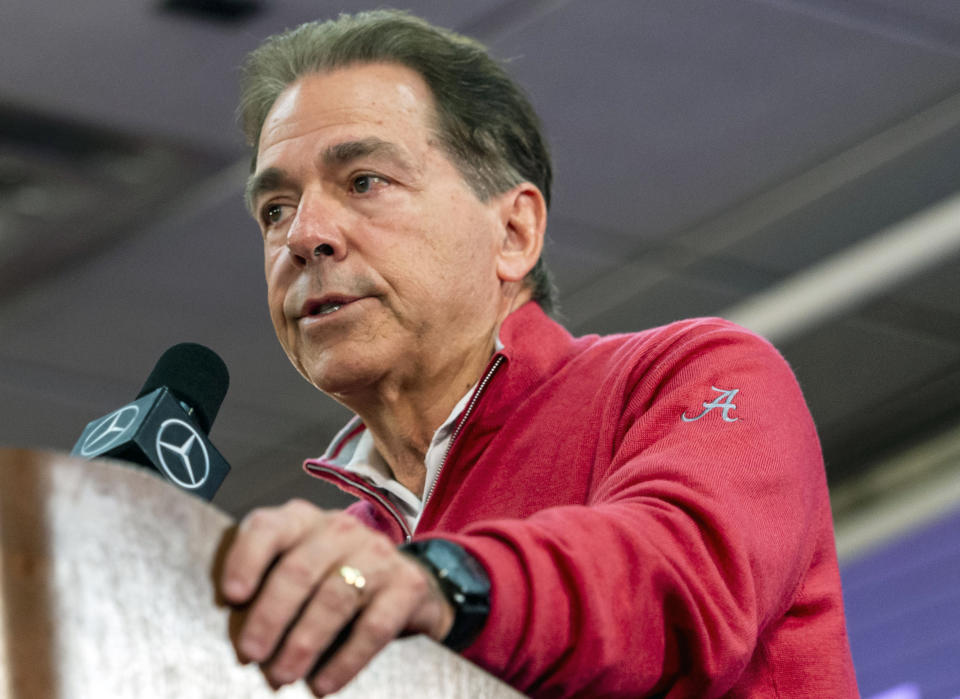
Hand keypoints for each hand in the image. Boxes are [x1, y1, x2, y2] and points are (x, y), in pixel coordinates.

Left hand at [220, 499, 454, 695]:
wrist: (406, 585)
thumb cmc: (332, 580)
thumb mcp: (299, 569)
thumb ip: (265, 584)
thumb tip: (227, 629)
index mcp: (302, 521)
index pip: (268, 528)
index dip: (246, 560)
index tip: (231, 598)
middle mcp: (340, 530)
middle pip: (300, 569)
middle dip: (271, 615)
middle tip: (250, 654)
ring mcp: (377, 555)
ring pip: (335, 598)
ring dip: (304, 642)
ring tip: (282, 676)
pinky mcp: (406, 586)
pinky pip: (373, 627)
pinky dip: (345, 661)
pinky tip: (323, 685)